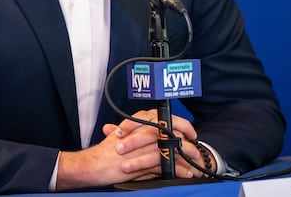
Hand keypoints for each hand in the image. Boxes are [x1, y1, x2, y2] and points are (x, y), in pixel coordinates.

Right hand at [56, 109, 204, 189]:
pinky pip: (167, 165)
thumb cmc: (106, 151)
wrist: (94, 164)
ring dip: (186, 155)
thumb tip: (154, 131)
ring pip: (172, 148)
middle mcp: (143, 132)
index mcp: (139, 122)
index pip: (165, 117)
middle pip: (173, 131)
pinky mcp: (145, 164)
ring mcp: (145, 148)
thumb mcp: (122, 135)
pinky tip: (186, 172)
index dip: (182, 123)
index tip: (190, 130)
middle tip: (196, 144)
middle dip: (187, 138)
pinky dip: (179, 169)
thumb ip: (138, 131)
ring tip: (196, 161)